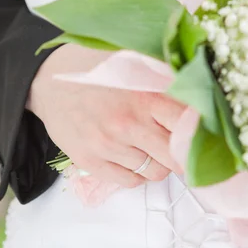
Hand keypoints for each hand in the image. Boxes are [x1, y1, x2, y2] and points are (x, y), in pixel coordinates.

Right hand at [28, 44, 184, 187]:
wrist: (48, 82)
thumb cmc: (95, 72)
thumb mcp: (134, 65)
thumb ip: (165, 81)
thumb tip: (199, 93)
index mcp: (145, 97)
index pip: (187, 127)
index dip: (197, 135)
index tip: (199, 138)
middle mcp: (129, 124)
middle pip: (174, 157)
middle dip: (180, 157)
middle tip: (179, 152)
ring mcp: (108, 145)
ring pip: (154, 173)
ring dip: (158, 165)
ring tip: (152, 152)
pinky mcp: (90, 161)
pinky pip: (129, 182)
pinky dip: (136, 175)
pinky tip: (133, 160)